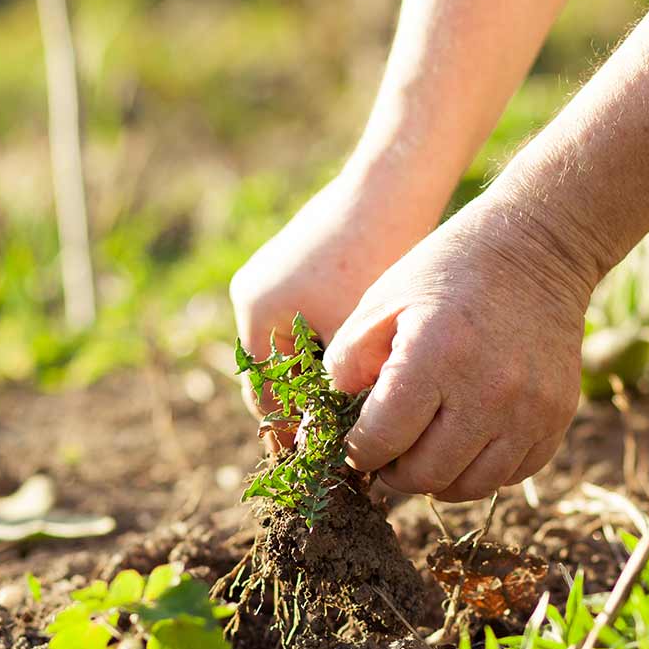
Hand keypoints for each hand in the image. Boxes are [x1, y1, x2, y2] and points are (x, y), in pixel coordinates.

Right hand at [229, 163, 440, 434]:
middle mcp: (255, 294)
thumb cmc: (374, 257)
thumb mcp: (352, 335)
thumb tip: (324, 447)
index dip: (289, 433)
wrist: (393, 184)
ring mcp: (276, 276)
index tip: (316, 464)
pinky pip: (308, 322)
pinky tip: (367, 366)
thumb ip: (332, 389)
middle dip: (304, 408)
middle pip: (275, 373)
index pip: (264, 395)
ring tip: (354, 411)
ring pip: (294, 349)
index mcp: (257, 311)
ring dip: (319, 379)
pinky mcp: (302, 265)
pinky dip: (330, 348)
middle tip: (337, 446)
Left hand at [324, 190, 594, 501]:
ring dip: (438, 479)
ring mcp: (530, 409)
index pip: (382, 441)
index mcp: (435, 356)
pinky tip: (465, 442)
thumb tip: (329, 424)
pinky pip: (512, 474)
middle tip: (387, 454)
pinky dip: (481, 469)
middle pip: (426, 475)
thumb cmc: (446, 273)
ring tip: (423, 453)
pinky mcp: (558, 417)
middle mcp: (488, 390)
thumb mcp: (382, 302)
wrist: (537, 249)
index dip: (358, 451)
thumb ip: (347, 364)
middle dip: (394, 473)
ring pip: (470, 486)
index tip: (355, 444)